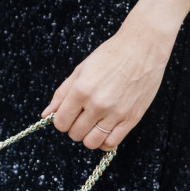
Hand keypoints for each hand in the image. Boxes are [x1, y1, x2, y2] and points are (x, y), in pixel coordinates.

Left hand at [43, 0, 189, 148]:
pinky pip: (112, 143)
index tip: (66, 115)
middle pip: (75, 134)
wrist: (143, 47)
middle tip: (80, 117)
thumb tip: (46, 114)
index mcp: (81, 90)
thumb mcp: (81, 69)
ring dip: (88, 136)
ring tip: (92, 124)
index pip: (61, 122)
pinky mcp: (132, 118)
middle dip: (74, 127)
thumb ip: (62, 93)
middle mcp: (98, 104)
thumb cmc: (111, 54)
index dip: (61, 121)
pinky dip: (104, 142)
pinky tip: (104, 131)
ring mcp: (116, 113)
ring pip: (92, 142)